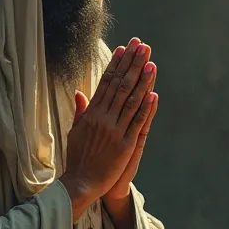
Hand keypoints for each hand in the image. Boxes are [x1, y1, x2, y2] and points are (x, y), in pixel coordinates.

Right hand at [60, 38, 156, 220]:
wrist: (81, 182)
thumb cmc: (78, 157)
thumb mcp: (76, 131)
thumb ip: (81, 111)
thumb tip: (80, 93)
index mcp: (91, 113)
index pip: (105, 83)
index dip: (116, 64)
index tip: (124, 48)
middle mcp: (103, 118)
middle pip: (120, 86)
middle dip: (131, 64)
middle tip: (141, 45)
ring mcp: (115, 130)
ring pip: (130, 100)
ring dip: (141, 80)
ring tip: (150, 62)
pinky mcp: (125, 144)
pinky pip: (137, 122)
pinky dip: (145, 107)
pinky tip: (153, 93)